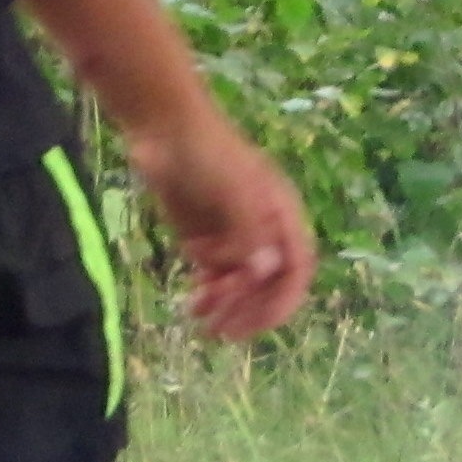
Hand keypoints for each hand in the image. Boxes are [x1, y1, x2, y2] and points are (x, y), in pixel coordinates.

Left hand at [132, 125, 315, 341]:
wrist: (165, 129)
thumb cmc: (207, 151)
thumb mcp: (232, 188)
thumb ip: (248, 230)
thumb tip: (264, 270)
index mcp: (282, 216)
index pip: (296, 269)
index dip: (283, 300)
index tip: (262, 323)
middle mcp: (264, 232)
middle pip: (266, 286)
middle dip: (245, 310)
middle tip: (221, 332)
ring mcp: (236, 240)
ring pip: (240, 289)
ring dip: (224, 308)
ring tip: (198, 318)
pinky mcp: (208, 244)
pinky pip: (216, 281)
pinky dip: (207, 297)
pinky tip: (192, 306)